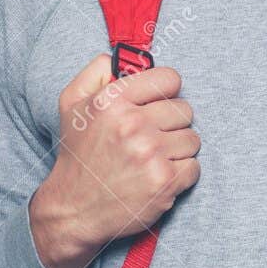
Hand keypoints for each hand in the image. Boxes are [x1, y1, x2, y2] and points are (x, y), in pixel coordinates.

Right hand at [30, 55, 199, 267]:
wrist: (74, 210)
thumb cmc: (78, 156)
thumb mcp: (71, 105)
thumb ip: (96, 72)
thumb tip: (121, 57)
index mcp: (112, 101)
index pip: (169, 79)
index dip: (166, 91)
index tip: (158, 104)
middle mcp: (132, 124)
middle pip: (185, 110)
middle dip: (171, 123)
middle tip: (152, 138)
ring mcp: (151, 154)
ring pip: (192, 139)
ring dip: (177, 149)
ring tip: (153, 159)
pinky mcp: (165, 181)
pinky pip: (194, 167)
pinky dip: (181, 173)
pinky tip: (158, 176)